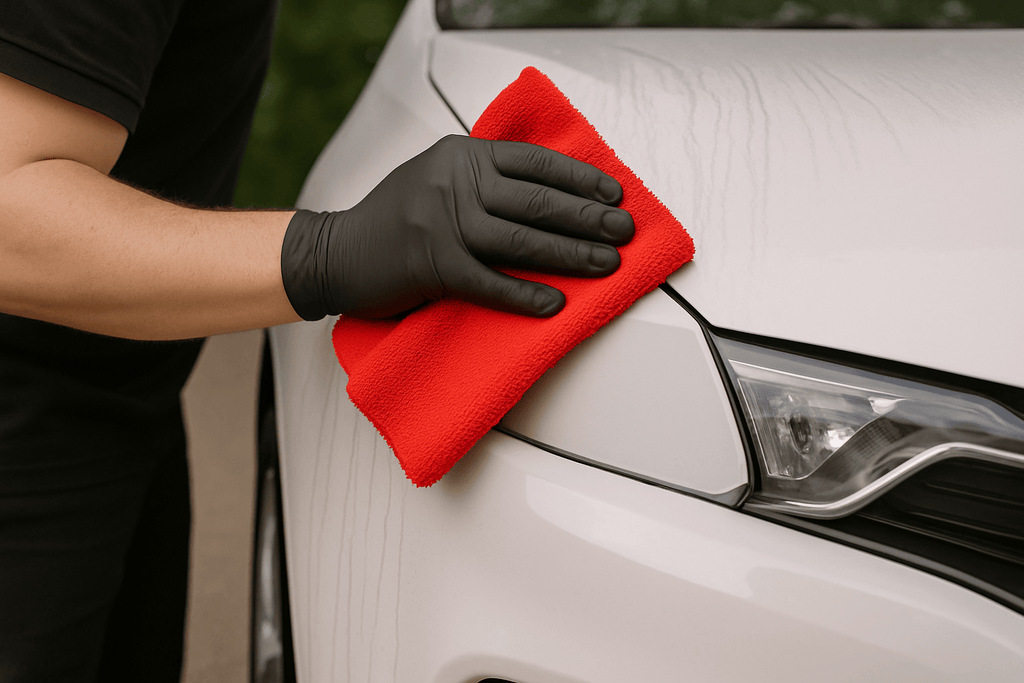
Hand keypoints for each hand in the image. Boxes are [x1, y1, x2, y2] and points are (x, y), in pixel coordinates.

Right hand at [280, 134, 633, 319]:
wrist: (335, 252)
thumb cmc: (392, 217)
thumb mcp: (436, 176)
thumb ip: (482, 176)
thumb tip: (548, 192)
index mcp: (459, 156)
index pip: (534, 163)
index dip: (579, 179)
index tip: (613, 195)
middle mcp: (453, 183)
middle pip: (537, 201)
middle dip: (587, 218)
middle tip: (624, 232)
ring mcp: (442, 224)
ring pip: (522, 240)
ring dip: (571, 254)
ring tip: (607, 264)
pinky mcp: (432, 267)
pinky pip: (490, 284)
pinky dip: (525, 295)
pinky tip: (555, 303)